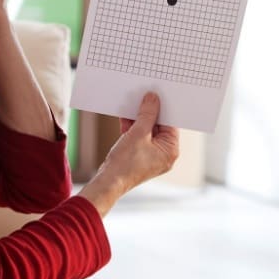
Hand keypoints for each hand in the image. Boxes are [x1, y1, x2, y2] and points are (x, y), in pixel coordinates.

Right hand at [78, 92, 179, 215]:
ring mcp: (152, 155)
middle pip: (159, 126)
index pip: (170, 124)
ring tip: (131, 105)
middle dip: (148, 113)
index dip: (163, 108)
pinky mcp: (140, 156)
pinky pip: (139, 137)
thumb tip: (153, 99)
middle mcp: (164, 154)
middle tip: (143, 97)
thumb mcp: (138, 133)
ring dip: (138, 119)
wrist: (108, 182)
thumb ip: (147, 114)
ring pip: (147, 131)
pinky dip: (132, 128)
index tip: (157, 95)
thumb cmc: (126, 163)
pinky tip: (125, 117)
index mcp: (171, 150)